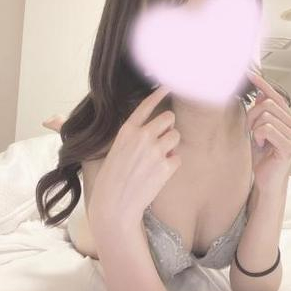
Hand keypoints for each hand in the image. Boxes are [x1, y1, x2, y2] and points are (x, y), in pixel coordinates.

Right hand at [87, 84, 181, 229]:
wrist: (115, 205)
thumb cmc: (112, 179)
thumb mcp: (115, 150)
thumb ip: (133, 136)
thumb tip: (153, 130)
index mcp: (126, 130)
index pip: (146, 106)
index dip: (158, 94)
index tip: (168, 85)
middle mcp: (142, 136)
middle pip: (168, 118)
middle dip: (168, 127)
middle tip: (161, 141)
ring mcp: (155, 151)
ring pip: (175, 136)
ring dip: (171, 146)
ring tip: (158, 160)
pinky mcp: (166, 166)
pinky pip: (178, 158)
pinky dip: (172, 165)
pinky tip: (159, 174)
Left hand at [245, 70, 290, 191]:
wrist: (266, 181)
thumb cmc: (262, 157)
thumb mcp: (258, 130)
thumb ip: (261, 113)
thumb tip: (259, 93)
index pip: (276, 97)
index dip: (263, 84)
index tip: (249, 73)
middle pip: (267, 104)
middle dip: (252, 116)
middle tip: (250, 130)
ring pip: (265, 116)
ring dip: (254, 128)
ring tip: (257, 140)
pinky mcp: (290, 146)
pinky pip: (267, 129)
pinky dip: (258, 136)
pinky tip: (260, 145)